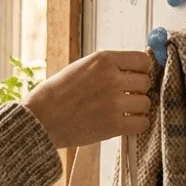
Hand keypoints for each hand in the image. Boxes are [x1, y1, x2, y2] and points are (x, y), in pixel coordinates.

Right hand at [24, 50, 152, 148]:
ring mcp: (114, 102)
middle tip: (123, 97)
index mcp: (103, 59)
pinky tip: (124, 123)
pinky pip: (142, 123)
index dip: (141, 70)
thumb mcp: (82, 67)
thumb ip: (108, 67)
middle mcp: (111, 78)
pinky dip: (136, 124)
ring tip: (120, 111)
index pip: (142, 60)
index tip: (135, 77)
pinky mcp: (113, 125)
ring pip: (145, 103)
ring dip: (136, 109)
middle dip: (136, 90)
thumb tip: (135, 70)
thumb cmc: (57, 94)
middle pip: (145, 82)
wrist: (40, 120)